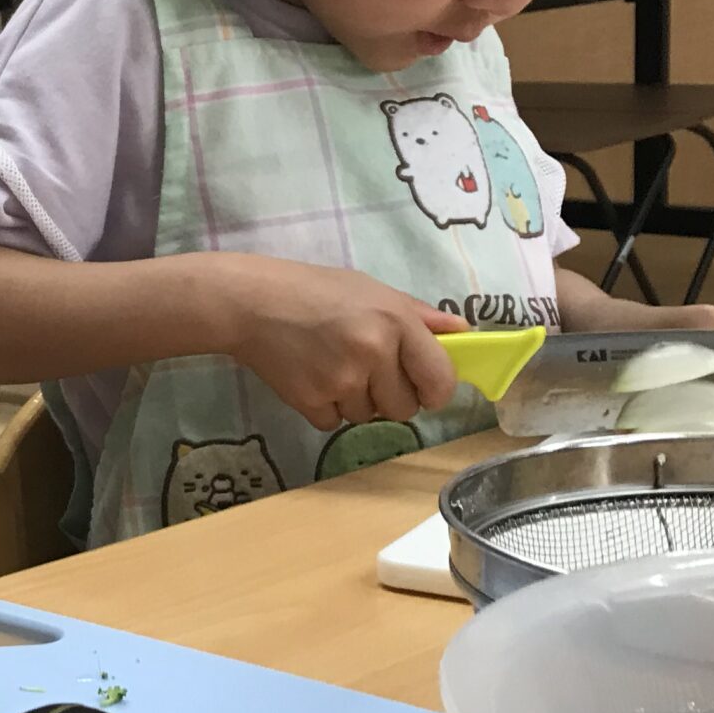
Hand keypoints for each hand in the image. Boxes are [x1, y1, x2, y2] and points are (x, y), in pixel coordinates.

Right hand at [206, 255, 463, 430]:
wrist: (249, 303)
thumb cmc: (314, 290)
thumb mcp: (371, 290)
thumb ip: (419, 316)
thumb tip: (464, 333)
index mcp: (396, 323)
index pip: (440, 380)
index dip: (435, 390)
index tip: (424, 388)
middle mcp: (374, 354)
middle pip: (404, 408)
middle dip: (390, 396)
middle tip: (366, 371)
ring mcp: (341, 381)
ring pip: (368, 417)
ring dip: (355, 401)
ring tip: (331, 368)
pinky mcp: (310, 401)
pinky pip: (334, 422)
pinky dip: (325, 408)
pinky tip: (311, 378)